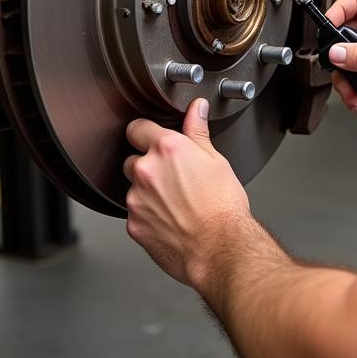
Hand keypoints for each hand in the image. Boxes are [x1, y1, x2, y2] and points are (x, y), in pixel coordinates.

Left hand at [123, 99, 249, 287]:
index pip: (137, 128)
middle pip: (132, 160)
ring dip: (147, 193)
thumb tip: (196, 109)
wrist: (221, 248)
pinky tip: (171, 220)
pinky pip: (135, 214)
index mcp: (167, 149)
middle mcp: (146, 171)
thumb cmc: (223, 207)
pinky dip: (148, 216)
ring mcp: (136, 200)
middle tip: (173, 178)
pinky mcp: (133, 225)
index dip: (145, 133)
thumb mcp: (216, 161)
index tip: (152, 139)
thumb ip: (197, 131)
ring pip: (133, 189)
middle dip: (147, 166)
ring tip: (176, 203)